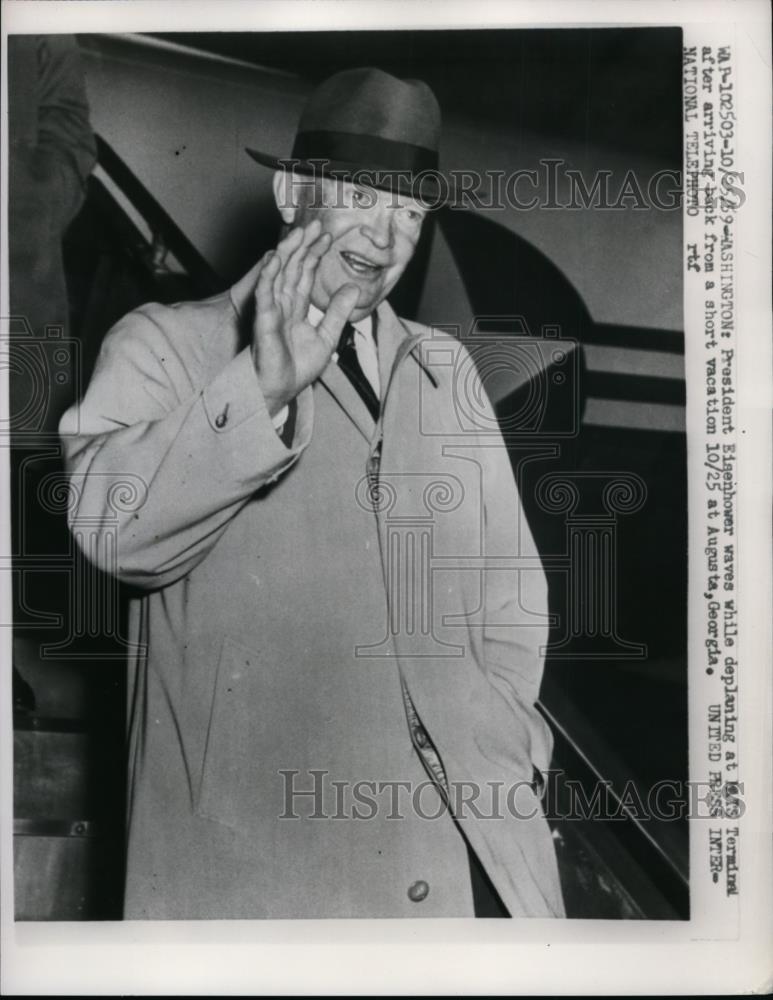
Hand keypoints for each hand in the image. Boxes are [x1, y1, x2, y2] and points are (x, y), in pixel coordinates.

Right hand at [251, 220, 358, 415]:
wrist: (282, 390)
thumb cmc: (297, 368)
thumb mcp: (327, 336)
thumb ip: (338, 312)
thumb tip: (351, 288)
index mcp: (295, 309)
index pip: (305, 275)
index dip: (315, 255)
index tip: (327, 237)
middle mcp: (282, 305)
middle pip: (292, 269)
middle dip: (303, 246)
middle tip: (314, 224)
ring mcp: (271, 311)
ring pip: (278, 275)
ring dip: (287, 253)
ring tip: (297, 233)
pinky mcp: (263, 320)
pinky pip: (265, 294)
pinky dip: (269, 276)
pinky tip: (274, 259)